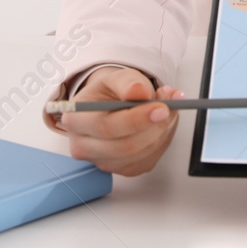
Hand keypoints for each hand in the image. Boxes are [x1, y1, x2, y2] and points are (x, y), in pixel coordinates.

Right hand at [49, 67, 181, 176]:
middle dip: (154, 127)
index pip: (106, 127)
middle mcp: (83, 146)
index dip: (136, 119)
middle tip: (170, 107)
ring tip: (166, 108)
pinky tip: (161, 124)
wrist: (112, 104)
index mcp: (75, 120)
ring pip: (139, 155)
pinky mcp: (123, 170)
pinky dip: (162, 141)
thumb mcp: (118, 77)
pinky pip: (148, 160)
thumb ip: (128, 82)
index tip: (161, 107)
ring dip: (161, 131)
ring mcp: (103, 162)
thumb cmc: (112, 92)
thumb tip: (140, 92)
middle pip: (124, 147)